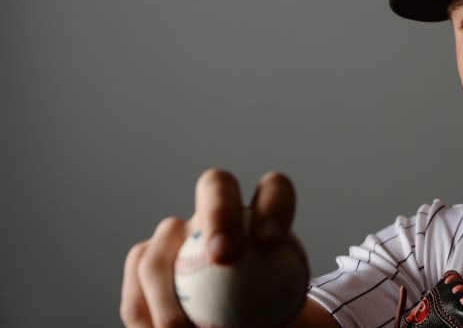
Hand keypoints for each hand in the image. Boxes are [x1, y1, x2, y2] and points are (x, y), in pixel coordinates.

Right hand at [120, 169, 298, 326]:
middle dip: (219, 213)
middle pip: (216, 186)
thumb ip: (284, 304)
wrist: (240, 323)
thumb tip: (284, 318)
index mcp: (261, 213)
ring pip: (156, 255)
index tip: (271, 241)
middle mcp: (214, 210)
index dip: (273, 206)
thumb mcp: (289, 314)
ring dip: (166, 300)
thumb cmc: (271, 317)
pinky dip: (146, 322)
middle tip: (224, 256)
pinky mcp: (143, 266)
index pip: (274, 190)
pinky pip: (135, 295)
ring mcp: (173, 236)